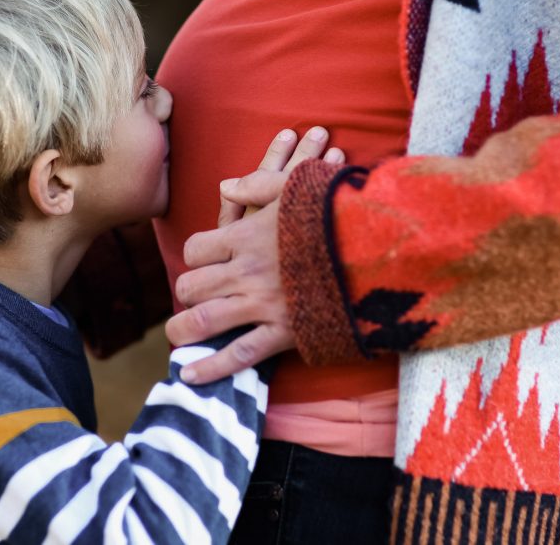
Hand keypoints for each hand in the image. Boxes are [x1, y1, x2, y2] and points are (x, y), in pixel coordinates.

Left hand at [167, 127, 343, 383]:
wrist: (381, 248)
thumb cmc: (340, 213)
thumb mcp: (298, 186)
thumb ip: (258, 184)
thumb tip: (225, 185)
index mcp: (247, 236)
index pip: (196, 249)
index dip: (196, 257)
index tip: (205, 262)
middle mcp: (246, 271)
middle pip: (192, 286)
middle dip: (188, 293)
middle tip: (194, 298)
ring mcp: (263, 304)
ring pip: (204, 320)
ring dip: (184, 330)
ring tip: (177, 336)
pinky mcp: (284, 332)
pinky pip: (239, 353)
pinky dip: (211, 367)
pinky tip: (189, 375)